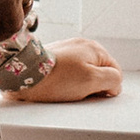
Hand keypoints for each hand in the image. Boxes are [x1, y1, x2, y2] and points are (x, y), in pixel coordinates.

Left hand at [0, 36, 124, 104]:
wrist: (24, 74)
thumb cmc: (58, 78)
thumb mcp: (93, 80)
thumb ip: (113, 79)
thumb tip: (115, 84)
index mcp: (95, 48)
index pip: (115, 71)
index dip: (108, 87)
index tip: (94, 94)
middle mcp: (82, 45)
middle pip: (98, 72)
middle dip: (92, 85)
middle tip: (79, 92)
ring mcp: (67, 50)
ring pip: (82, 73)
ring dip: (78, 84)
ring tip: (65, 90)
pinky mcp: (53, 57)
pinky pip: (67, 72)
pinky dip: (65, 81)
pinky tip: (57, 86)